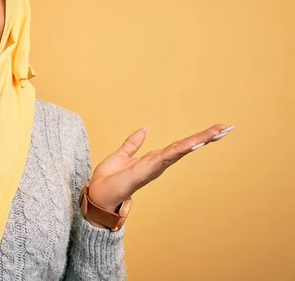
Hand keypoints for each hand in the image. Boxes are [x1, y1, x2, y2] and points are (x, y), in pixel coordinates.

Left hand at [86, 124, 234, 220]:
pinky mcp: (146, 171)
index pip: (178, 146)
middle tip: (226, 128)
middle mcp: (158, 164)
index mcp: (153, 159)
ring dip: (199, 141)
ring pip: (179, 150)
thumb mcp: (121, 155)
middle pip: (185, 147)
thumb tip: (144, 128)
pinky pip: (165, 157)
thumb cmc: (108, 180)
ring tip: (218, 131)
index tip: (215, 129)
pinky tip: (194, 143)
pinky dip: (180, 150)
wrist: (97, 195)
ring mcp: (154, 167)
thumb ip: (133, 143)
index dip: (196, 138)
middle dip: (205, 138)